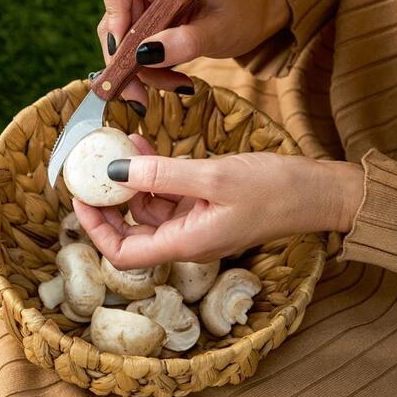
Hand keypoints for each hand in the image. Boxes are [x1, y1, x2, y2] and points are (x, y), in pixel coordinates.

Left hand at [73, 135, 363, 268]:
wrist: (317, 192)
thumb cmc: (274, 189)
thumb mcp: (214, 177)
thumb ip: (163, 174)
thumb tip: (115, 170)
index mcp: (187, 244)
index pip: (125, 253)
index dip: (97, 230)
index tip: (80, 199)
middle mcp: (187, 239)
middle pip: (132, 230)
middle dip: (109, 200)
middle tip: (90, 169)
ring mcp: (196, 222)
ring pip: (149, 206)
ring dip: (132, 177)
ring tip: (122, 143)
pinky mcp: (206, 205)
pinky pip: (170, 192)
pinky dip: (155, 171)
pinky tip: (145, 146)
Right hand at [96, 0, 289, 109]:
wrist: (251, 16)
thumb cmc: (241, 13)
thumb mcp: (219, 31)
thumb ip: (185, 42)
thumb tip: (145, 55)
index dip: (113, 11)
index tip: (125, 49)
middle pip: (114, 19)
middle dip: (125, 60)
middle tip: (140, 96)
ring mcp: (145, 2)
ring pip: (121, 41)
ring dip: (141, 72)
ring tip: (176, 85)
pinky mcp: (147, 22)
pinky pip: (134, 50)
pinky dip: (150, 71)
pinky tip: (176, 80)